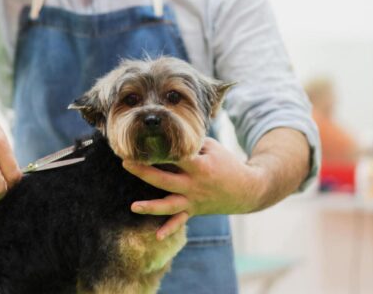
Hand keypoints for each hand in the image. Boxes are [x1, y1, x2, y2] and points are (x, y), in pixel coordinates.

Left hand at [122, 137, 264, 239]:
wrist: (247, 189)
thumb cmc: (227, 163)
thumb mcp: (212, 147)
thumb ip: (190, 144)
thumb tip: (167, 136)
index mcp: (201, 166)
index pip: (176, 156)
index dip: (159, 149)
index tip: (141, 143)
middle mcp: (195, 185)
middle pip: (165, 179)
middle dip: (143, 172)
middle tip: (125, 163)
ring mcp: (194, 200)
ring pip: (169, 205)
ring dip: (151, 206)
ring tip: (133, 207)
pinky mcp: (193, 210)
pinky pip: (180, 222)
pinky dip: (169, 229)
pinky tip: (157, 236)